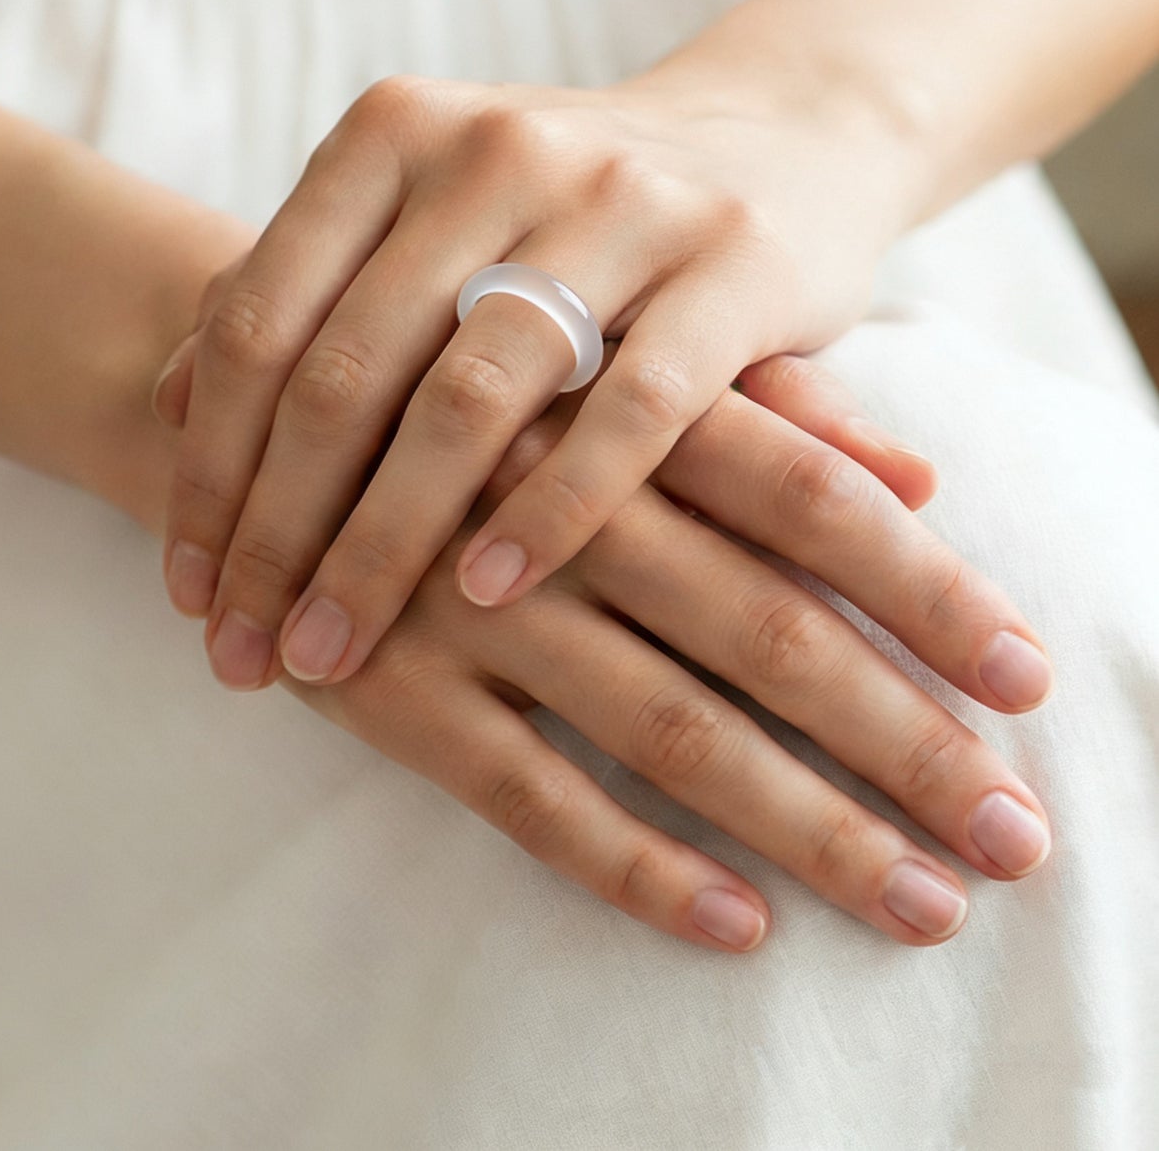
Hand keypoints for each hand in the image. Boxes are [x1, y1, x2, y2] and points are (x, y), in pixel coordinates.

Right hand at [155, 351, 1055, 950]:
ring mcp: (463, 601)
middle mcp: (552, 503)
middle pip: (764, 630)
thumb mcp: (595, 358)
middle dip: (901, 739)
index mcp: (616, 403)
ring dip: (805, 824)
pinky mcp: (386, 684)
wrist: (252, 390)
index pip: (807, 498)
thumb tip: (920, 467)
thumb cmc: (459, 374)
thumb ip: (759, 405)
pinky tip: (735, 924)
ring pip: (662, 727)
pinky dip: (634, 866)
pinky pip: (524, 796)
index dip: (925, 586)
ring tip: (917, 903)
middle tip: (1015, 837)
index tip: (1029, 678)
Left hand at [160, 64, 926, 687]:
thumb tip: (161, 405)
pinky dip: (552, 511)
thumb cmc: (564, 211)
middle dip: (277, 534)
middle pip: (344, 373)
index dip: (208, 470)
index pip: (258, 322)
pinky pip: (631, 412)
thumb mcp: (422, 222)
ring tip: (333, 649)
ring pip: (468, 399)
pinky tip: (489, 593)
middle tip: (242, 652)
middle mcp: (491, 152)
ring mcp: (618, 202)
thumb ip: (300, 295)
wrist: (778, 133)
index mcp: (391, 136)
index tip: (187, 592)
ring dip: (385, 546)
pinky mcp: (732, 264)